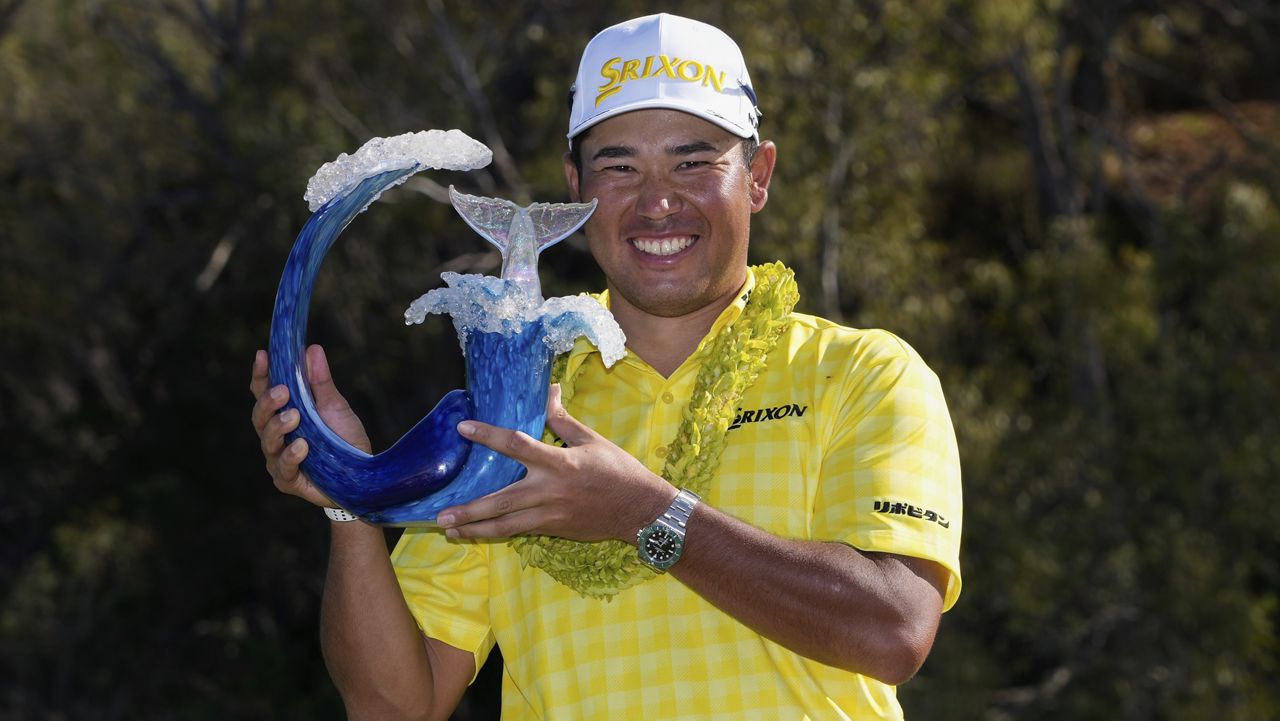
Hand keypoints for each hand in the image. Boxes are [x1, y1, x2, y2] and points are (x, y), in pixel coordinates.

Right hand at [250, 345, 370, 506]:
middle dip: (268, 402)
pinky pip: (283, 468)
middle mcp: (276, 436)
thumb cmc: (344, 439)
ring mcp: (279, 459)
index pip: (263, 392)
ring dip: (278, 427)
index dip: (260, 374)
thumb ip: (321, 382)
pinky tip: (301, 447)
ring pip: (267, 441)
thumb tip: (312, 349)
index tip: (263, 355)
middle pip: (259, 416)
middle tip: (282, 391)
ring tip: (294, 417)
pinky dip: (290, 456)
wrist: (363, 476)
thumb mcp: (335, 407)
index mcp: (284, 413)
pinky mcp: (288, 481)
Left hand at [436, 385, 675, 542]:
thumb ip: (563, 420)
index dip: (488, 436)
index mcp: (559, 464)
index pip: (517, 446)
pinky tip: (477, 533)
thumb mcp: (592, 440)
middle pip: (501, 502)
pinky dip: (496, 532)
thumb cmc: (619, 471)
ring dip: (476, 529)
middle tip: (441, 513)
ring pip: (506, 525)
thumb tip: (550, 390)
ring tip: (449, 530)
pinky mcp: (554, 529)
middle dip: (470, 510)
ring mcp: (550, 515)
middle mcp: (549, 492)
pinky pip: (519, 531)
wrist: (640, 510)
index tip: (463, 428)